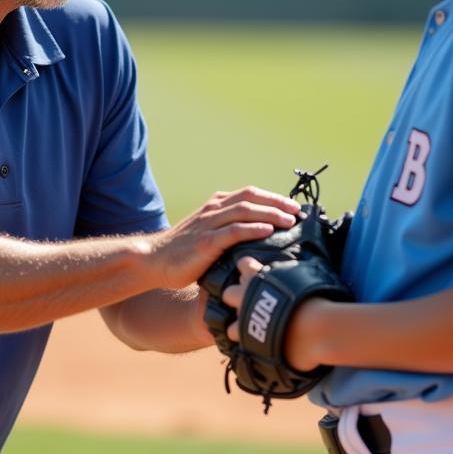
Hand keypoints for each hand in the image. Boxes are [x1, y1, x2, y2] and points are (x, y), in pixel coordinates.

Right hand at [147, 187, 299, 291]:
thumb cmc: (183, 252)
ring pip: (245, 211)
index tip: (292, 206)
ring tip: (289, 221)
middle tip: (298, 211)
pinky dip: (253, 228)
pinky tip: (268, 231)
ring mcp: (209, 224)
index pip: (250, 194)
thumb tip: (257, 238)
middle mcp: (213, 210)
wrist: (154, 260)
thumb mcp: (207, 234)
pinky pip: (233, 231)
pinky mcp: (206, 241)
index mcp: (215, 205)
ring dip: (271, 214)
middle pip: (251, 198)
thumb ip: (227, 230)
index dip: (273, 198)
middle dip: (277, 203)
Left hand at [223, 256, 327, 372]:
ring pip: (228, 317)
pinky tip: (254, 341)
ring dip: (239, 322)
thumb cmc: (313, 297)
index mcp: (257, 275)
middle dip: (237, 297)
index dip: (248, 268)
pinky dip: (244, 339)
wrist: (314, 327)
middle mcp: (245, 294)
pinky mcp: (245, 337)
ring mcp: (243, 316)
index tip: (254, 273)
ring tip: (252, 327)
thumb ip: (290, 271)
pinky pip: (235, 336)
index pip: (243, 263)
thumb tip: (292, 269)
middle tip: (252, 303)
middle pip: (228, 292)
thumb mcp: (304, 275)